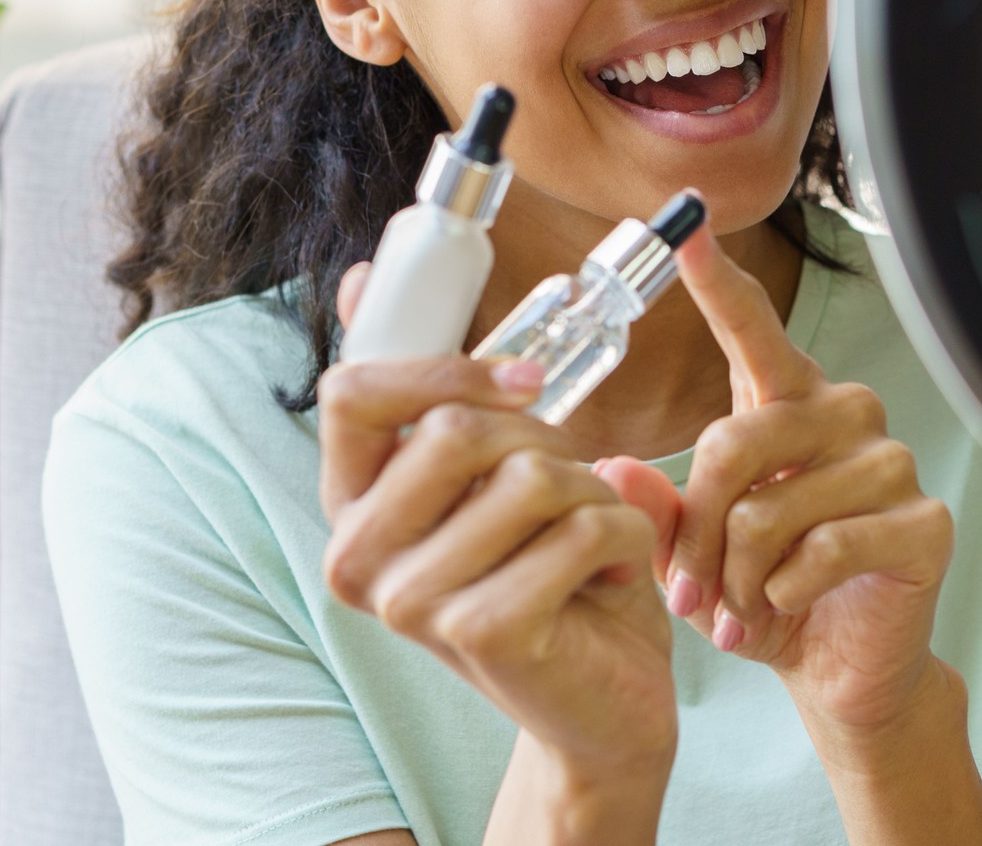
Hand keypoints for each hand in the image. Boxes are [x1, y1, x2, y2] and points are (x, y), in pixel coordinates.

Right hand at [318, 262, 679, 783]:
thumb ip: (438, 391)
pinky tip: (620, 575)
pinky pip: (580, 528)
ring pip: (530, 475)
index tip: (526, 379)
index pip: (353, 394)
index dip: (447, 368)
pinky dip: (628, 535)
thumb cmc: (553, 574)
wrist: (606, 705)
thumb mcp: (494, 473)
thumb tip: (356, 277)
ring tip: (598, 535)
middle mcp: (358, 560)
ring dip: (595, 493)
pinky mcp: (481, 632)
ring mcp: (412, 603)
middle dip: (548, 439)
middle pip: (456, 430)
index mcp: (352, 508)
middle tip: (577, 484)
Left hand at [601, 227, 955, 737]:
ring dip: (736, 577)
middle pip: (732, 440)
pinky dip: (783, 593)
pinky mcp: (923, 520)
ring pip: (769, 508)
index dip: (718, 279)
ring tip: (741, 607)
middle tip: (689, 593)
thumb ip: (657, 511)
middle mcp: (843, 413)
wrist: (839, 670)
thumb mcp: (695, 556)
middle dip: (695, 533)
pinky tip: (788, 604)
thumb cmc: (764, 593)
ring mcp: (890, 462)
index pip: (752, 328)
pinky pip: (822, 548)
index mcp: (786, 403)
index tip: (686, 223)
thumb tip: (613, 468)